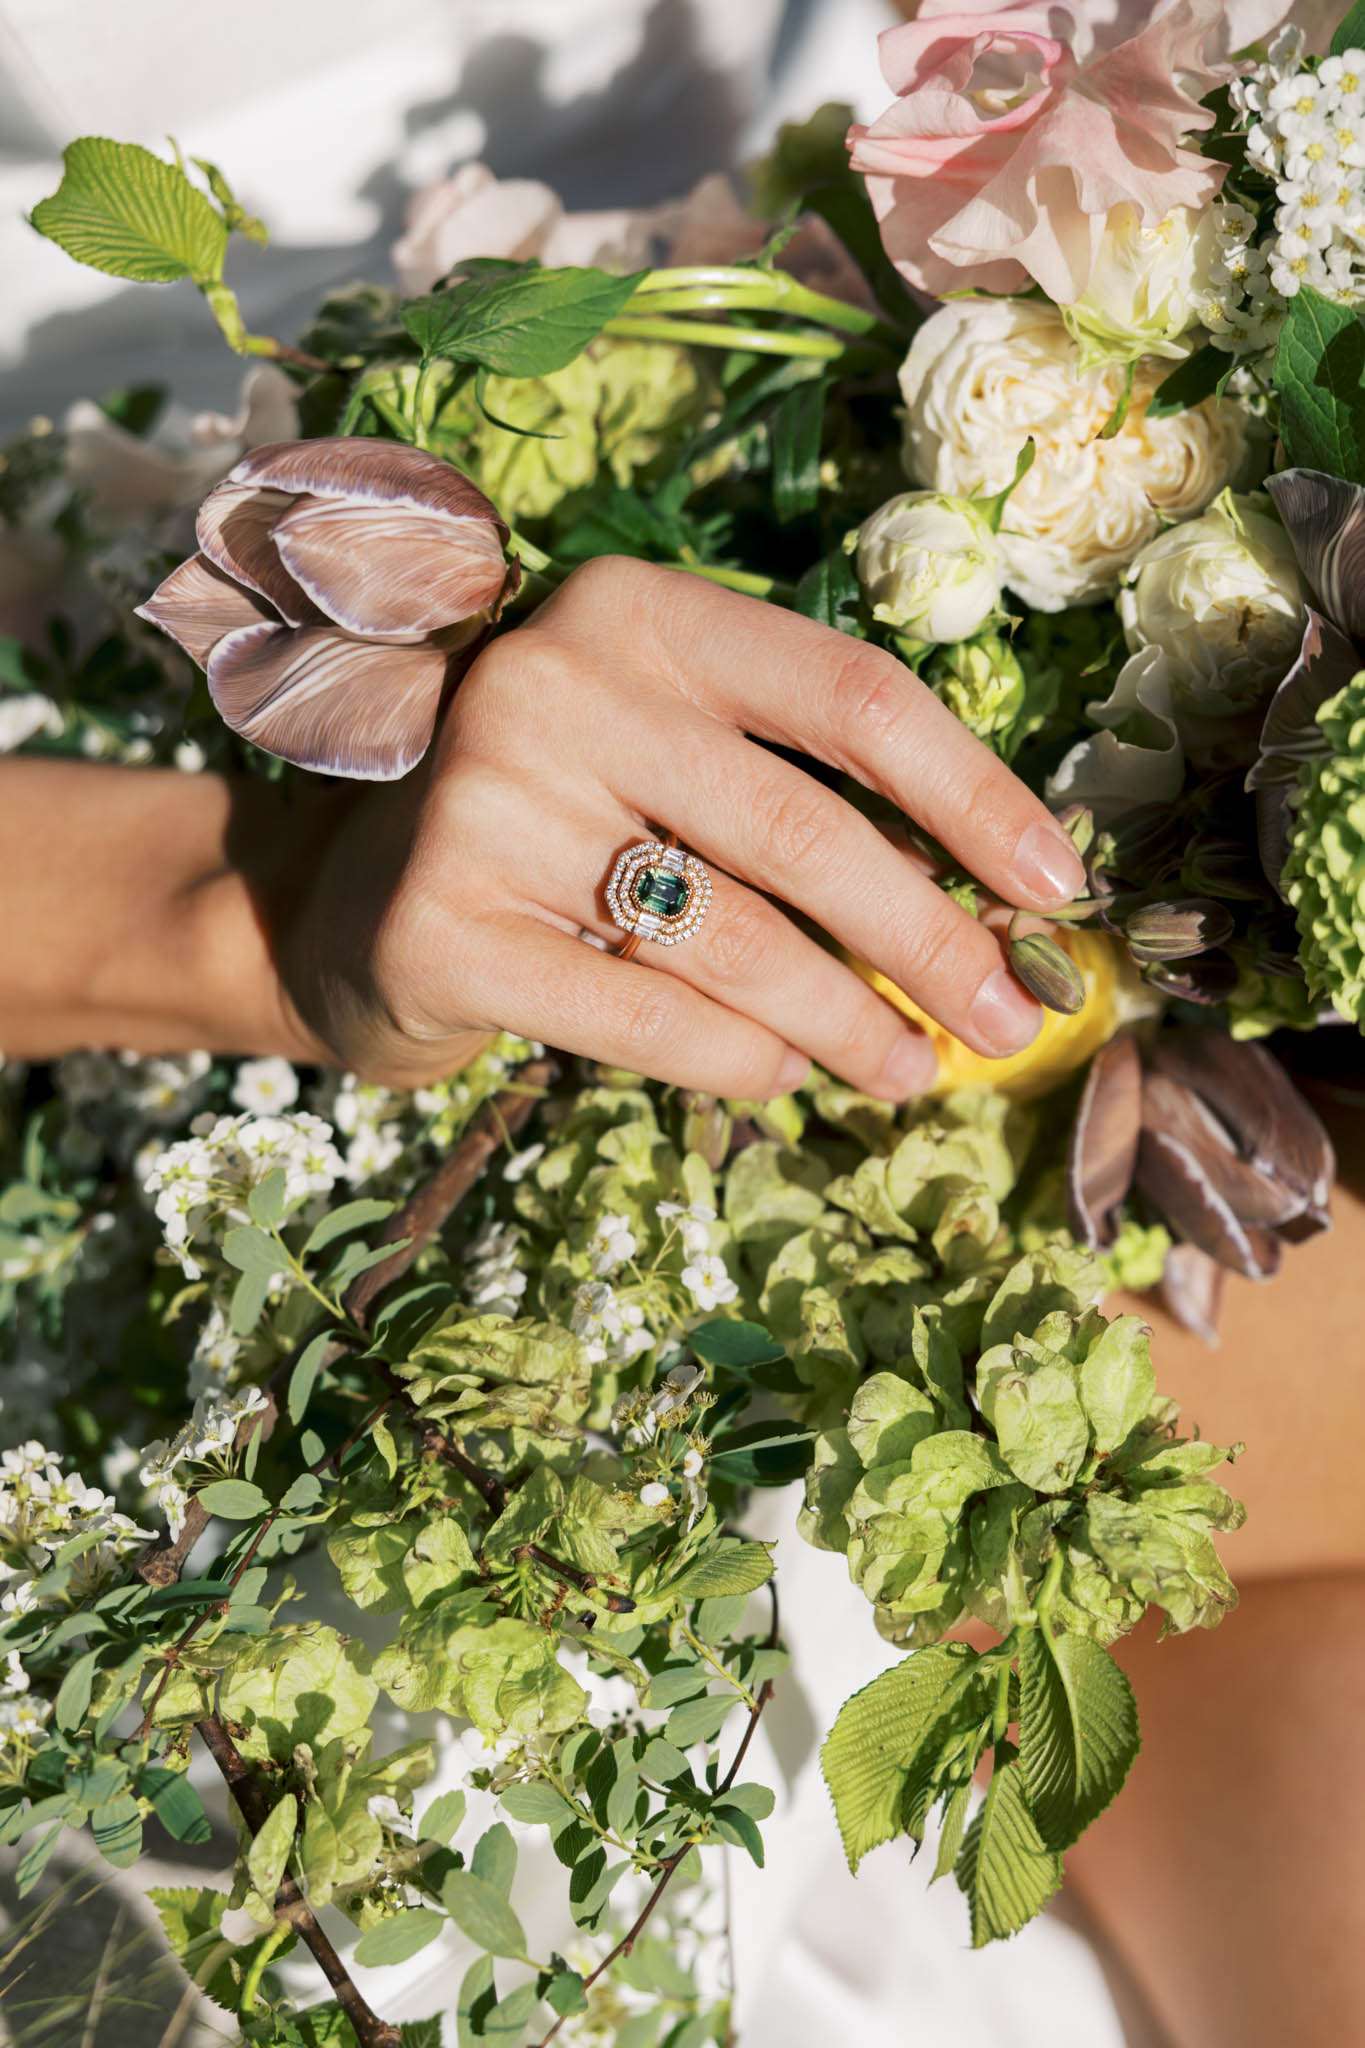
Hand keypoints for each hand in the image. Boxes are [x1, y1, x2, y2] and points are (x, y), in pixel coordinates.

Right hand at [277, 558, 1086, 1095]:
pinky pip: (648, 1016)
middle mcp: (557, 683)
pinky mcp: (444, 925)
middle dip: (933, 939)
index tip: (1057, 887)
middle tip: (1010, 1020)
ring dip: (852, 1022)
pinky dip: (740, 1061)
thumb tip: (997, 905)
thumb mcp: (668, 756)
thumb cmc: (557, 822)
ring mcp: (488, 803)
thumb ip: (799, 793)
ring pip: (735, 939)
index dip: (974, 796)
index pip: (852, 696)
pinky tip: (787, 1078)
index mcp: (641, 613)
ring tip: (914, 1071)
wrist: (346, 895)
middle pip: (807, 827)